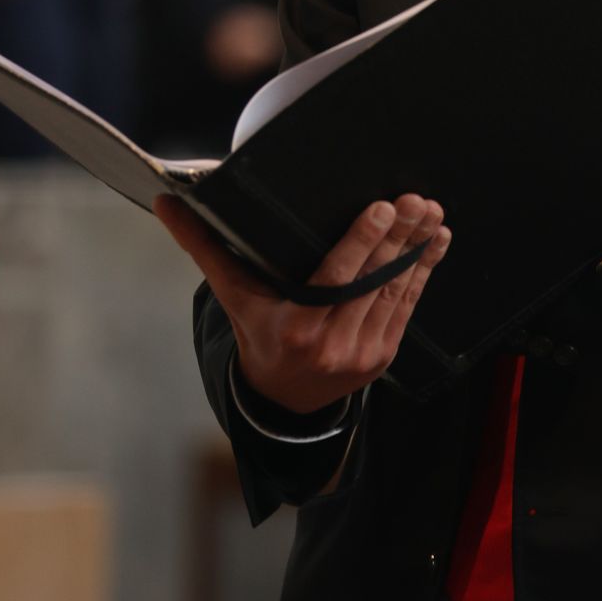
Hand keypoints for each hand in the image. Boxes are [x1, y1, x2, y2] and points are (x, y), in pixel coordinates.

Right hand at [154, 193, 449, 411]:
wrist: (282, 401)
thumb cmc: (257, 333)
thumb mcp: (233, 295)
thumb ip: (204, 247)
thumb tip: (165, 203)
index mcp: (295, 327)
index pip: (335, 278)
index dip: (361, 242)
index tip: (383, 207)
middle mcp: (332, 344)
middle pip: (371, 281)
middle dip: (399, 238)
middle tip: (417, 199)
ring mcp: (362, 355)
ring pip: (396, 293)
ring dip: (418, 250)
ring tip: (432, 213)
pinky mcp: (383, 357)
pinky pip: (407, 308)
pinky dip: (423, 273)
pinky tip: (436, 242)